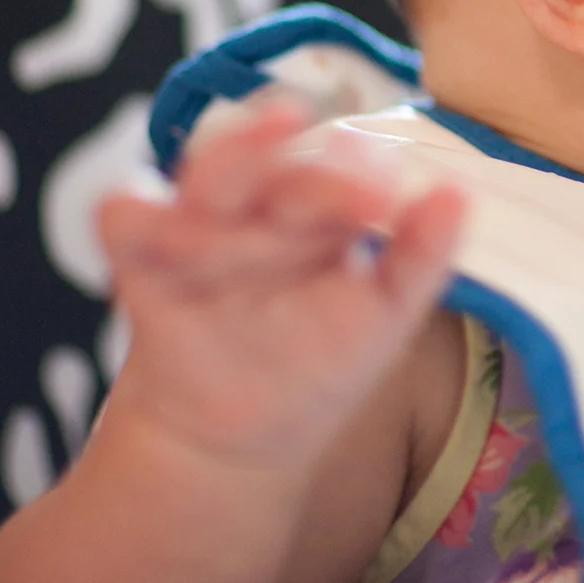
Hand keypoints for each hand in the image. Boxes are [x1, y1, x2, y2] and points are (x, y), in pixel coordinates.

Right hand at [96, 96, 465, 467]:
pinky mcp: (143, 256)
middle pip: (272, 149)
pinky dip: (136, 213)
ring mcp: (200, 220)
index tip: (383, 195)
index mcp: (322, 198)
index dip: (355, 172)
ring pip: (206, 170)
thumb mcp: (386, 313)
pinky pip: (123, 214)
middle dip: (302, 165)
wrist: (249, 433)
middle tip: (337, 180)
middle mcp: (261, 196)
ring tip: (269, 221)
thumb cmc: (324, 358)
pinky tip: (173, 237)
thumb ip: (421, 254)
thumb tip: (459, 191)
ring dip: (235, 179)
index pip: (337, 162)